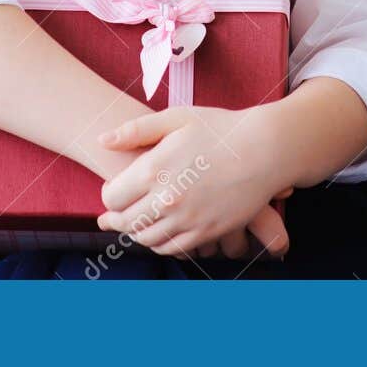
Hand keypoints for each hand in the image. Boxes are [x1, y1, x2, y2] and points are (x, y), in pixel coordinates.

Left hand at [94, 106, 290, 258]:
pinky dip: (159, 244)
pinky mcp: (206, 232)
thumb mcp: (177, 118)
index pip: (111, 196)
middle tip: (111, 216)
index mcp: (154, 169)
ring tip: (134, 223)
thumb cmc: (220, 129)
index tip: (113, 189)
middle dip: (115, 219)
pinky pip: (171, 248)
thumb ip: (136, 129)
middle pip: (125, 222)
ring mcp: (187, 219)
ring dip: (135, 232)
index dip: (108, 194)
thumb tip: (102, 140)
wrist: (265, 149)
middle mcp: (167, 199)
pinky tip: (160, 232)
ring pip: (145, 239)